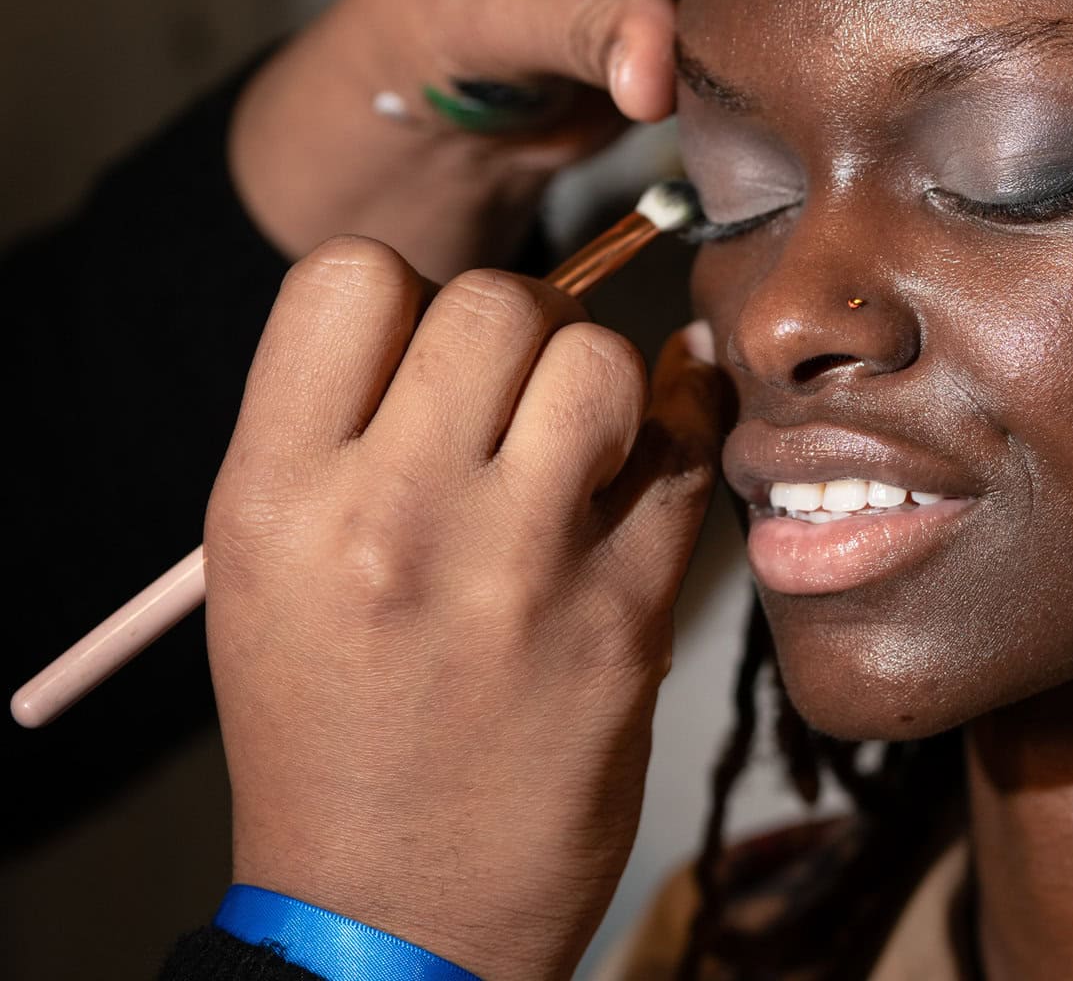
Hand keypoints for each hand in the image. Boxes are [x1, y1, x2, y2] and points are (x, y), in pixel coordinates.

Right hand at [204, 237, 729, 979]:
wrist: (393, 913)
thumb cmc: (328, 728)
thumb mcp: (269, 569)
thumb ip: (347, 429)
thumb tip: (462, 310)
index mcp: (275, 498)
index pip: (352, 276)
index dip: (405, 292)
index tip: (426, 347)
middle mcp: (391, 517)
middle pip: (494, 301)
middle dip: (520, 325)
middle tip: (518, 394)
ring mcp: (517, 565)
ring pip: (602, 358)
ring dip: (604, 380)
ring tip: (580, 445)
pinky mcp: (625, 613)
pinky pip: (686, 449)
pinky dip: (684, 424)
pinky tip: (658, 442)